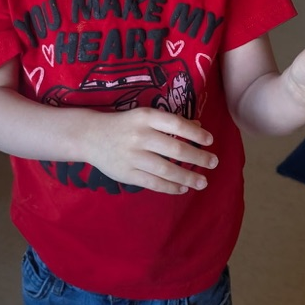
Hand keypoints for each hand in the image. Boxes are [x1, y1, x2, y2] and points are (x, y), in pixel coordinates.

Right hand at [84, 107, 218, 195]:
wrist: (90, 135)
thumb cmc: (124, 124)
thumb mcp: (145, 116)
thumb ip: (170, 122)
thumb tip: (199, 129)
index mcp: (145, 117)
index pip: (176, 124)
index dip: (195, 134)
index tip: (210, 140)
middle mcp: (140, 135)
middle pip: (175, 149)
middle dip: (198, 157)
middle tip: (213, 163)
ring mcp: (132, 156)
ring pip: (166, 169)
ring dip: (187, 176)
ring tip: (203, 181)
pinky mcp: (127, 173)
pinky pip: (153, 183)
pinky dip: (170, 187)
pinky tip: (182, 188)